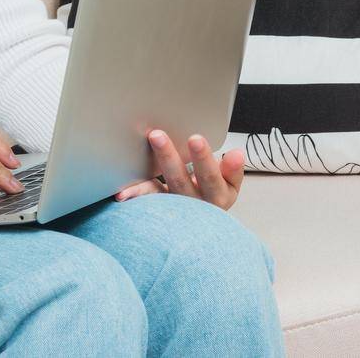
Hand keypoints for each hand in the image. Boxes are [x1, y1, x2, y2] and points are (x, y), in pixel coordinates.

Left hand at [114, 129, 244, 211]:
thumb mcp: (228, 184)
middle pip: (180, 182)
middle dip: (168, 158)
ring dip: (145, 177)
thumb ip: (232, 169)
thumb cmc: (213, 194)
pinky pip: (145, 202)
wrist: (202, 225)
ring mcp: (175, 210)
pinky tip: (122, 193)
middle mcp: (195, 207)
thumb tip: (236, 154)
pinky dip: (135, 195)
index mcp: (218, 197)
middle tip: (157, 135)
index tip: (195, 138)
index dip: (204, 159)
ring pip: (159, 194)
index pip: (211, 177)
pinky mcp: (158, 211)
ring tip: (129, 166)